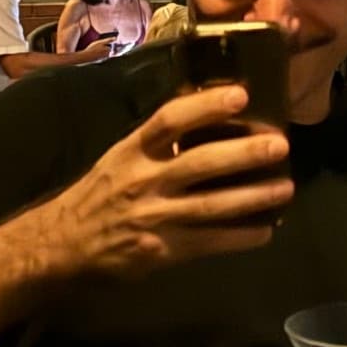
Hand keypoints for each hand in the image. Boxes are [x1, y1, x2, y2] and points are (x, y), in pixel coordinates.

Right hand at [22, 84, 292, 281]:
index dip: (206, 106)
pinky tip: (265, 230)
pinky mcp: (161, 251)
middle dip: (244, 153)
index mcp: (133, 151)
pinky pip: (209, 242)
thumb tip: (206, 115)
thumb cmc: (99, 195)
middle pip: (200, 162)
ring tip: (285, 187)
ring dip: (254, 197)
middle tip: (280, 143)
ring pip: (212, 205)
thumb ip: (158, 143)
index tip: (241, 94)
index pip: (169, 120)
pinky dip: (240, 237)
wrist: (61, 245)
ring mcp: (153, 217)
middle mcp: (144, 180)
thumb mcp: (119, 158)